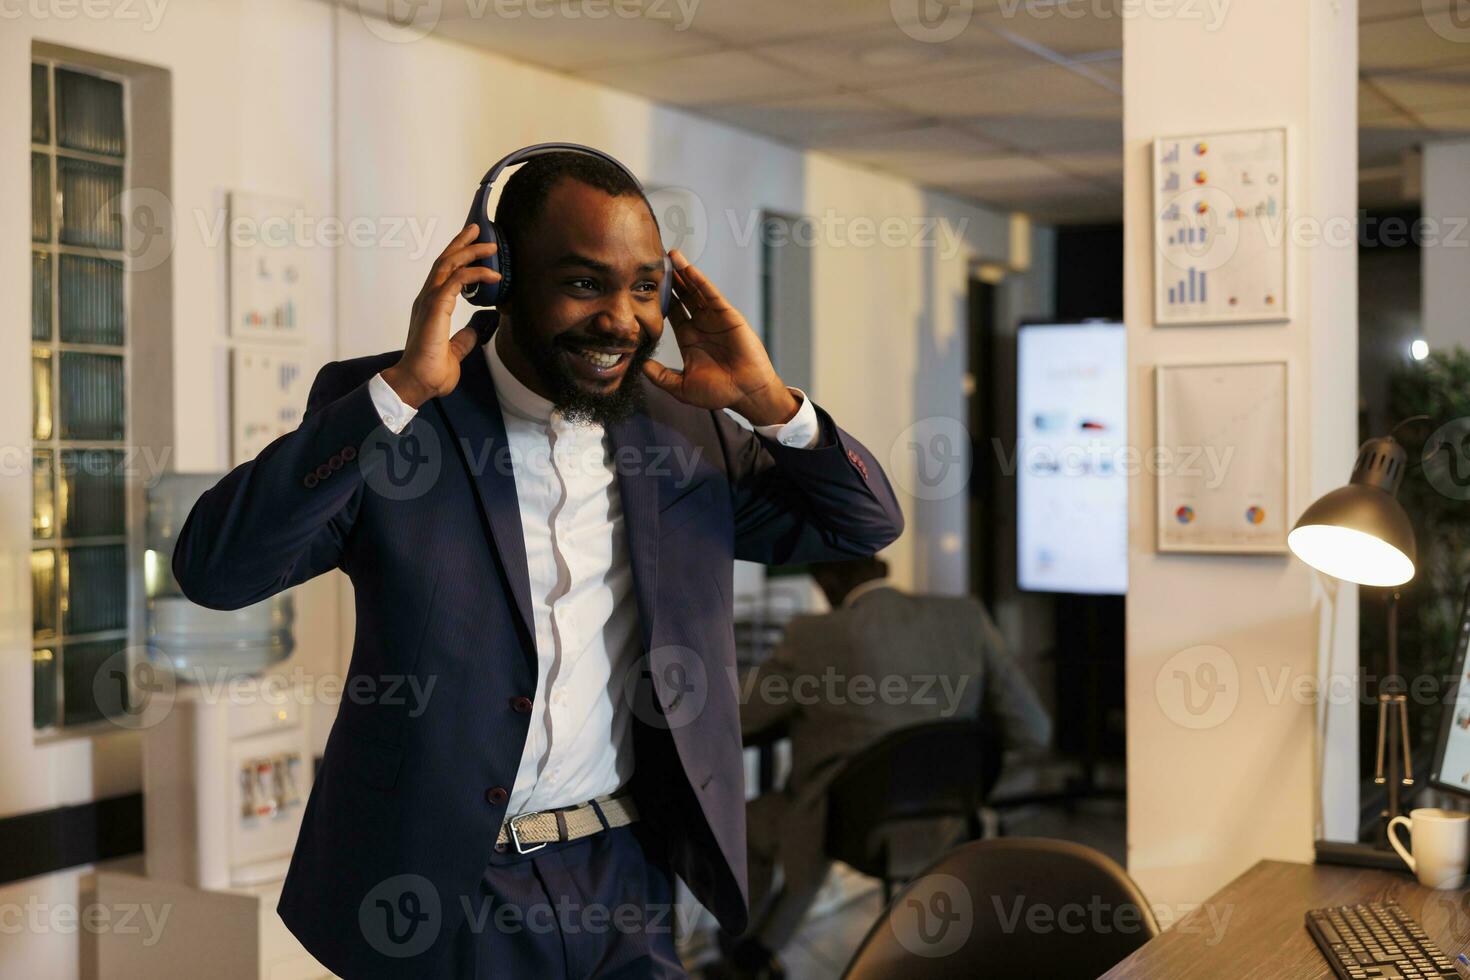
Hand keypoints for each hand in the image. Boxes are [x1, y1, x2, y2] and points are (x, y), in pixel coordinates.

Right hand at [381, 225, 501, 408]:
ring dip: (470, 251)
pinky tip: (492, 274)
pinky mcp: (435, 307)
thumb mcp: (454, 351)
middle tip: (477, 229)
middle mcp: (427, 299)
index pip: (444, 273)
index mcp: (430, 307)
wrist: (416, 383)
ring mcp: (429, 301)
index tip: (472, 245)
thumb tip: (474, 330)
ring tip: (489, 244)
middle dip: (462, 243)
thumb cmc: (430, 371)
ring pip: (449, 264)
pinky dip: (476, 274)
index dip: (457, 256)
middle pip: (445, 261)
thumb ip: (463, 339)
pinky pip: (458, 280)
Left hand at [642, 250, 799, 425]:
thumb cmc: (719, 393)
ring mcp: (715, 318)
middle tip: (654, 261)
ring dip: (683, 273)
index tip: (644, 285)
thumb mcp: (682, 387)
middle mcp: (701, 325)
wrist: (746, 393)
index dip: (659, 299)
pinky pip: (711, 294)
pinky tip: (687, 268)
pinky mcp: (728, 315)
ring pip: (695, 290)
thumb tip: (640, 366)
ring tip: (669, 255)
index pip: (671, 312)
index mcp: (689, 338)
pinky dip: (699, 280)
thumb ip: (660, 376)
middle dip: (670, 280)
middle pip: (682, 296)